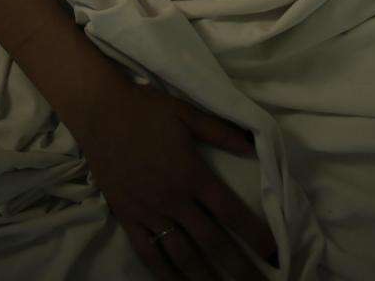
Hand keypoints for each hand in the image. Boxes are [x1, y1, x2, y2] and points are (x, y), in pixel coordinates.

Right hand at [77, 84, 277, 279]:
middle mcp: (174, 199)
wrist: (100, 112)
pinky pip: (149, 253)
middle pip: (212, 242)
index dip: (255, 235)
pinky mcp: (127, 217)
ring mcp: (149, 212)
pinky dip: (166, 273)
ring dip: (206, 278)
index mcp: (192, 174)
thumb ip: (221, 131)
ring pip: (183, 255)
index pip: (231, 212)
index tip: (274, 253)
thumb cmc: (146, 109)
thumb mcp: (187, 112)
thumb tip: (253, 146)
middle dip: (239, 268)